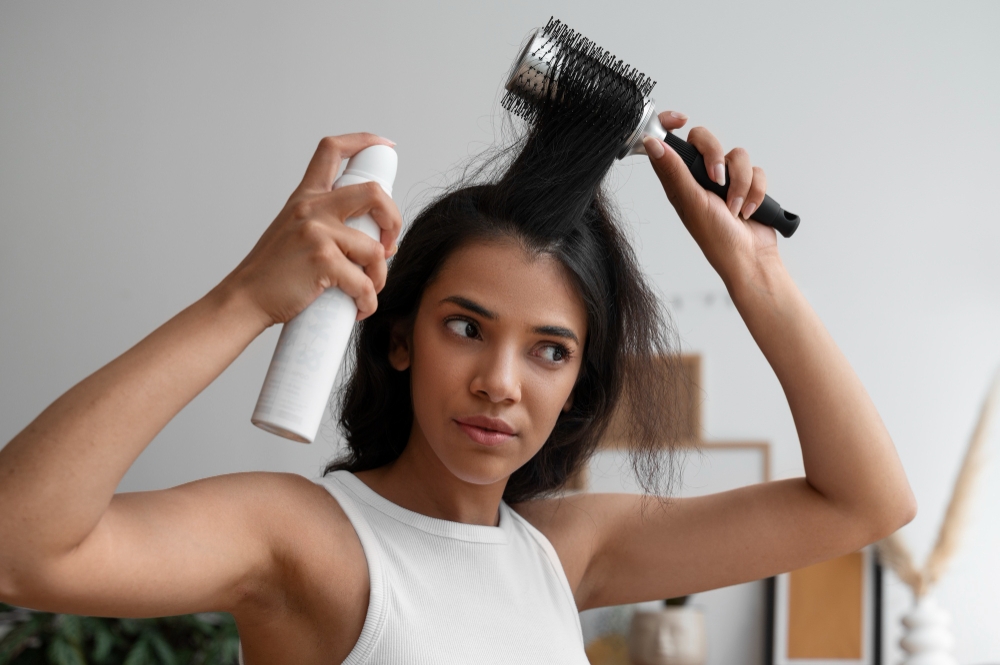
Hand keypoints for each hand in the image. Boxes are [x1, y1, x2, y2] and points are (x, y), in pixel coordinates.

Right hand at [220, 133, 402, 326]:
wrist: (244, 299)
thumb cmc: (272, 274)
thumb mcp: (294, 233)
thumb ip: (330, 229)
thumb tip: (381, 244)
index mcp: (305, 197)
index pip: (332, 149)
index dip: (364, 140)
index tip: (384, 145)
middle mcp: (311, 208)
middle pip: (373, 192)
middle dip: (394, 218)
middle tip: (390, 245)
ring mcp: (317, 232)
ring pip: (374, 249)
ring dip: (380, 276)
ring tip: (368, 291)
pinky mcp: (322, 260)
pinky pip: (363, 282)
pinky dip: (368, 301)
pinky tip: (360, 308)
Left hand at [644, 112, 777, 285]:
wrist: (750, 257)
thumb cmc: (716, 238)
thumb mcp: (691, 202)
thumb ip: (674, 171)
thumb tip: (652, 143)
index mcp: (679, 179)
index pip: (669, 142)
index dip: (669, 124)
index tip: (680, 119)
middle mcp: (700, 176)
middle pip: (706, 139)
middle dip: (717, 156)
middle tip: (717, 180)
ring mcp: (725, 180)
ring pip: (738, 155)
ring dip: (740, 183)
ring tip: (735, 208)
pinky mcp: (748, 184)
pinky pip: (757, 170)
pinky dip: (756, 191)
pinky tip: (749, 211)